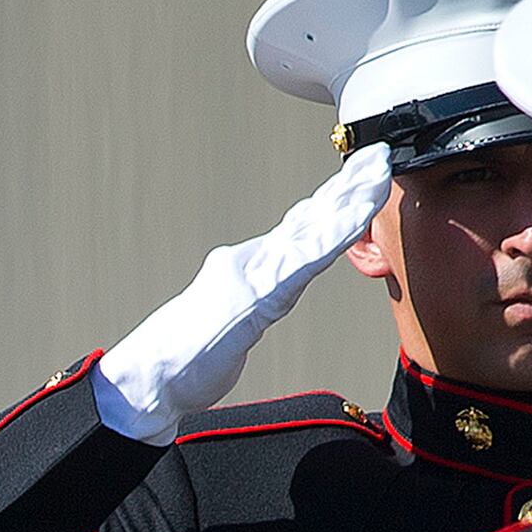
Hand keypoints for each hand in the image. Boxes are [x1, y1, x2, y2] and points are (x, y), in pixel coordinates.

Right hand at [96, 143, 395, 442]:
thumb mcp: (228, 329)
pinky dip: (337, 232)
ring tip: (377, 169)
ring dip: (350, 197)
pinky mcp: (261, 291)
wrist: (153, 375)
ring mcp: (257, 271)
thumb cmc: (185, 361)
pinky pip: (309, 257)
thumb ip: (249, 307)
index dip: (330, 203)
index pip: (298, 229)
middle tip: (377, 156)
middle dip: (346, 186)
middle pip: (310, 217)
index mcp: (250, 268)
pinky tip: (359, 213)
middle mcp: (255, 260)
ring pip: (315, 227)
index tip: (356, 181)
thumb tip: (260, 298)